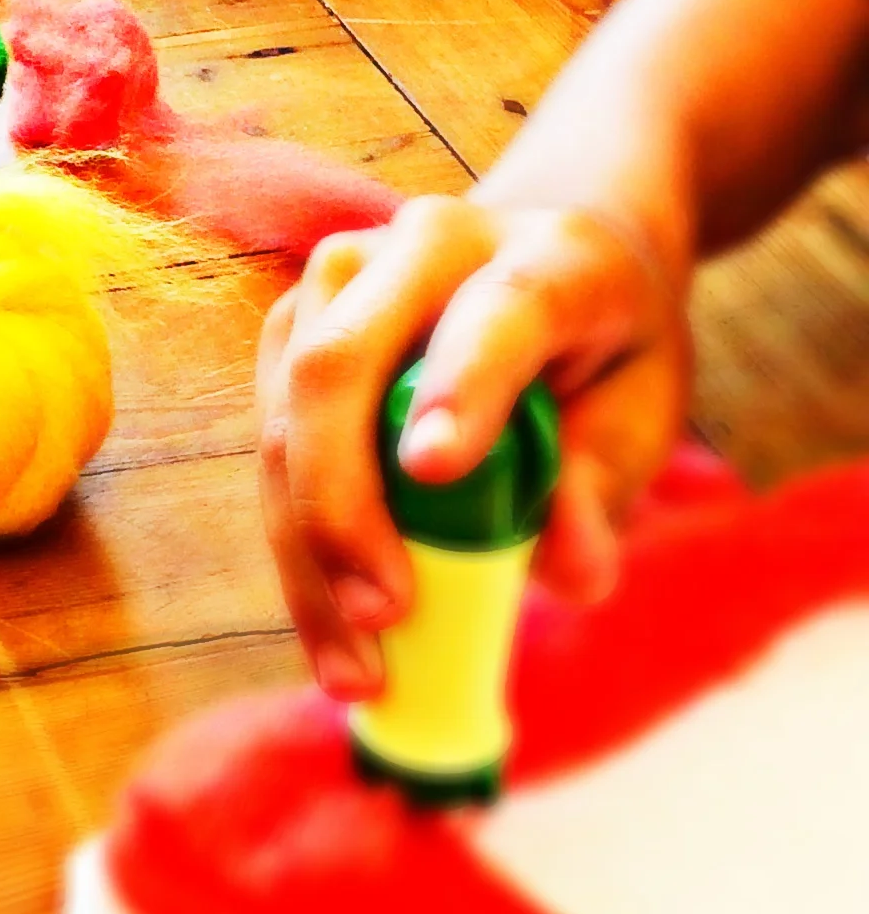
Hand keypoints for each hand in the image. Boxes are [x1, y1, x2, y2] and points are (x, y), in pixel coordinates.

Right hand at [255, 195, 692, 699]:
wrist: (549, 259)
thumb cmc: (605, 351)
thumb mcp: (643, 412)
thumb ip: (604, 486)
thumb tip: (572, 575)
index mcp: (550, 254)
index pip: (497, 313)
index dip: (463, 386)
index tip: (433, 471)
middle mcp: (430, 243)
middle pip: (341, 363)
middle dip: (343, 502)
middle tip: (386, 617)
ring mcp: (342, 280)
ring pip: (285, 416)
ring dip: (308, 551)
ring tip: (358, 671)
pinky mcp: (290, 329)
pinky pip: (270, 447)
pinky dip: (298, 551)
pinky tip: (333, 632)